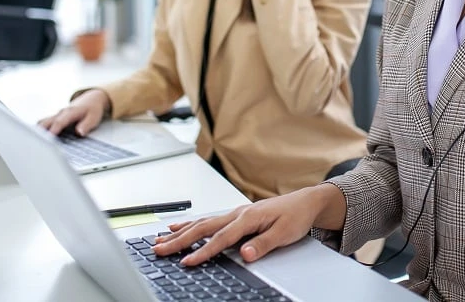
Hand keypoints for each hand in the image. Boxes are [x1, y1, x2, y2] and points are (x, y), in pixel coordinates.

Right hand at [38, 89, 111, 136]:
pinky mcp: (56, 118)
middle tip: (35, 143)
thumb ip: (86, 125)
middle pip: (46, 122)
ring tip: (33, 142)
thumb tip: (79, 132)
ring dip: (37, 130)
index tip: (48, 138)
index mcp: (70, 112)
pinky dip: (40, 130)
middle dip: (39, 131)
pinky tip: (38, 139)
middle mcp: (61, 113)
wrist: (92, 99)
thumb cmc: (92, 109)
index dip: (53, 130)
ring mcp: (57, 115)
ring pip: (43, 122)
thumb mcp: (94, 117)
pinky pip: (45, 123)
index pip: (59, 122)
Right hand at [153, 185, 334, 265]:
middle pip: (203, 228)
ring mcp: (235, 213)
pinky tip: (177, 227)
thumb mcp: (284, 234)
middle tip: (159, 250)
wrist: (305, 201)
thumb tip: (245, 255)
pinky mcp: (235, 215)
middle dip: (179, 240)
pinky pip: (208, 220)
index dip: (203, 252)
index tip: (187, 262)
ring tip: (159, 240)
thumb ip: (263, 244)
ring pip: (201, 223)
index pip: (220, 239)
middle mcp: (237, 213)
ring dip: (179, 232)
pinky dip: (190, 224)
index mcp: (248, 218)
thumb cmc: (295, 216)